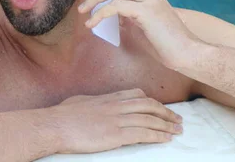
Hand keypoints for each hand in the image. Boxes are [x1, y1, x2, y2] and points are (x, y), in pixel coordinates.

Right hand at [51, 88, 182, 153]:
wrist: (56, 125)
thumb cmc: (63, 116)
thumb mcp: (81, 102)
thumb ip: (93, 103)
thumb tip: (93, 106)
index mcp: (108, 98)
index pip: (137, 95)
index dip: (152, 101)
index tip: (160, 107)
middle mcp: (116, 105)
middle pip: (148, 105)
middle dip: (166, 112)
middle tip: (178, 119)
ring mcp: (117, 119)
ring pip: (150, 119)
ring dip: (167, 125)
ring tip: (178, 130)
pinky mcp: (116, 134)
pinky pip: (143, 133)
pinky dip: (158, 135)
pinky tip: (166, 139)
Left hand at [79, 0, 198, 68]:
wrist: (187, 52)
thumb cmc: (166, 41)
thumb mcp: (144, 24)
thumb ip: (130, 15)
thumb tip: (113, 13)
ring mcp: (149, 1)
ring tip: (81, 9)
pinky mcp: (145, 14)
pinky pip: (116, 7)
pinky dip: (99, 14)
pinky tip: (91, 25)